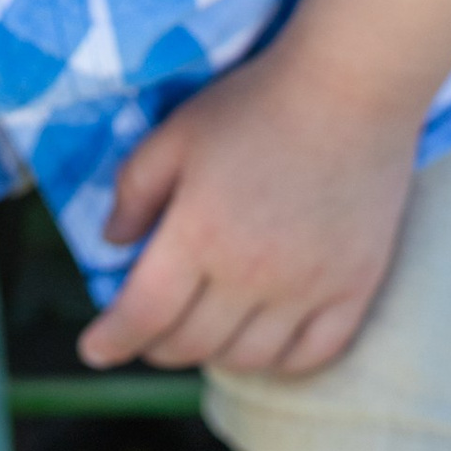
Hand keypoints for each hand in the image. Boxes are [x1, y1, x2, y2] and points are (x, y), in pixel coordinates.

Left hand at [77, 43, 418, 379]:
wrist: (351, 88)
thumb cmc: (254, 103)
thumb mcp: (176, 134)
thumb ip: (134, 190)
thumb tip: (112, 244)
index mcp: (199, 234)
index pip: (144, 315)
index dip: (112, 340)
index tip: (95, 349)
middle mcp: (251, 273)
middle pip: (191, 343)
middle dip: (155, 346)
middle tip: (148, 332)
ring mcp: (308, 287)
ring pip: (248, 358)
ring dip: (213, 354)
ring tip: (201, 334)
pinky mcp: (355, 287)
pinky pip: (312, 355)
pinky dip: (280, 362)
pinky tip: (262, 343)